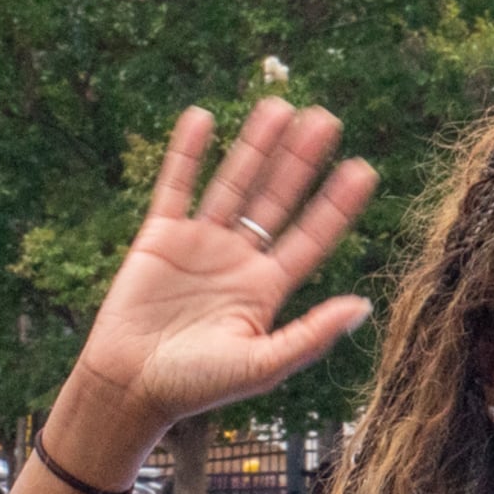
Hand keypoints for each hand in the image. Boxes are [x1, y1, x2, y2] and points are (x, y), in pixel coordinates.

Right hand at [59, 98, 379, 450]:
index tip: (364, 169)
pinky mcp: (160, 237)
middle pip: (276, 199)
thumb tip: (363, 306)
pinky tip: (203, 117)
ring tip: (278, 106)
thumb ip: (311, 335)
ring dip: (255, 146)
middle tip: (326, 119)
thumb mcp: (262, 365)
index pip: (311, 237)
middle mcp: (238, 260)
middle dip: (300, 161)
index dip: (336, 204)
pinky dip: (187, 153)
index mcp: (266, 289)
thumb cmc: (197, 386)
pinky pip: (176, 186)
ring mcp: (200, 244)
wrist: (130, 386)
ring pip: (233, 184)